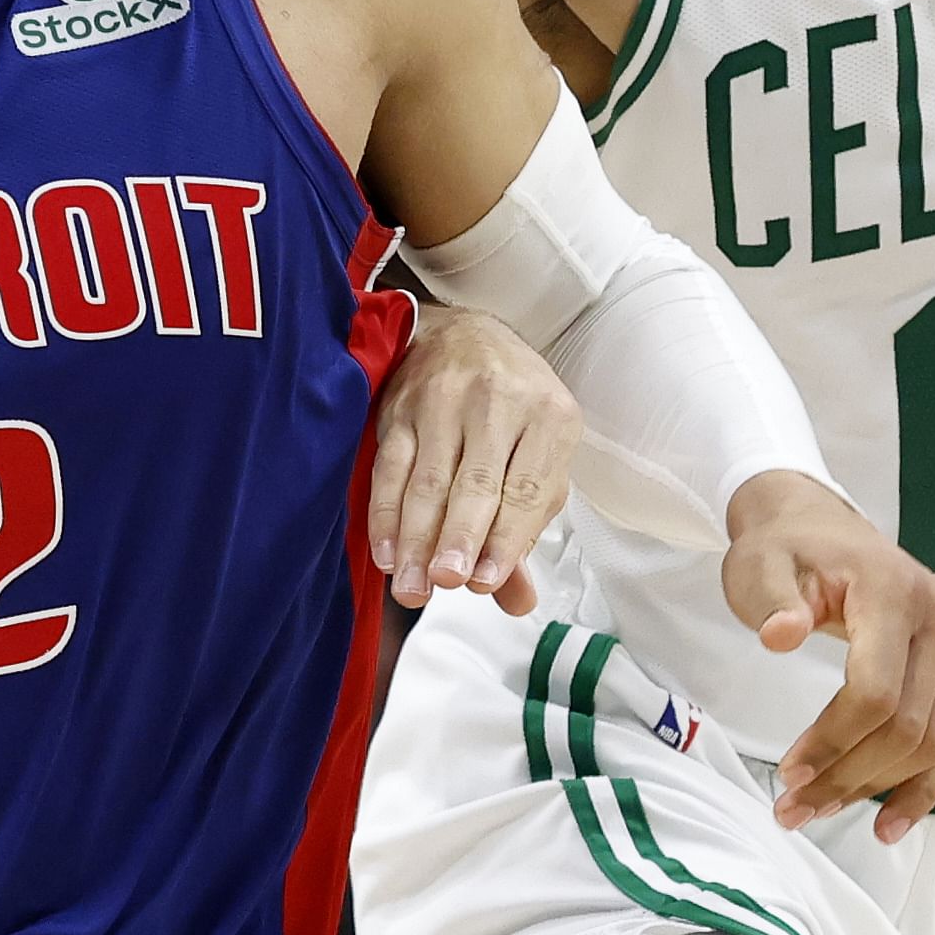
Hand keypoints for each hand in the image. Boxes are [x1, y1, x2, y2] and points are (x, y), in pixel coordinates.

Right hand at [365, 304, 573, 611]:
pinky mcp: (400, 408)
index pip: (526, 488)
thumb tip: (518, 601)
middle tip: (446, 583)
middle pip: (474, 482)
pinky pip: (389, 468)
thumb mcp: (539, 454)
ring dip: (416, 539)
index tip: (485, 581)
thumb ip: (525, 529)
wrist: (463, 334)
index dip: (505, 539)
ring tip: (412, 588)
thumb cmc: (513, 407)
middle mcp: (498, 403)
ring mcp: (444, 402)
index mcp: (549, 416)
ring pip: (427, 480)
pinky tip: (386, 553)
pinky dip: (385, 515)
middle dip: (457, 537)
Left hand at [722, 471, 934, 840]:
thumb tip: (780, 635)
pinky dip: (924, 785)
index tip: (787, 773)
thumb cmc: (789, 551)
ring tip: (823, 812)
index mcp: (894, 593)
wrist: (824, 529)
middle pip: (908, 726)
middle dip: (849, 778)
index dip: (834, 742)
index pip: (877, 690)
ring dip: (880, 789)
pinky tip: (890, 823)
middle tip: (792, 808)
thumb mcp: (760, 566)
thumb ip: (770, 600)